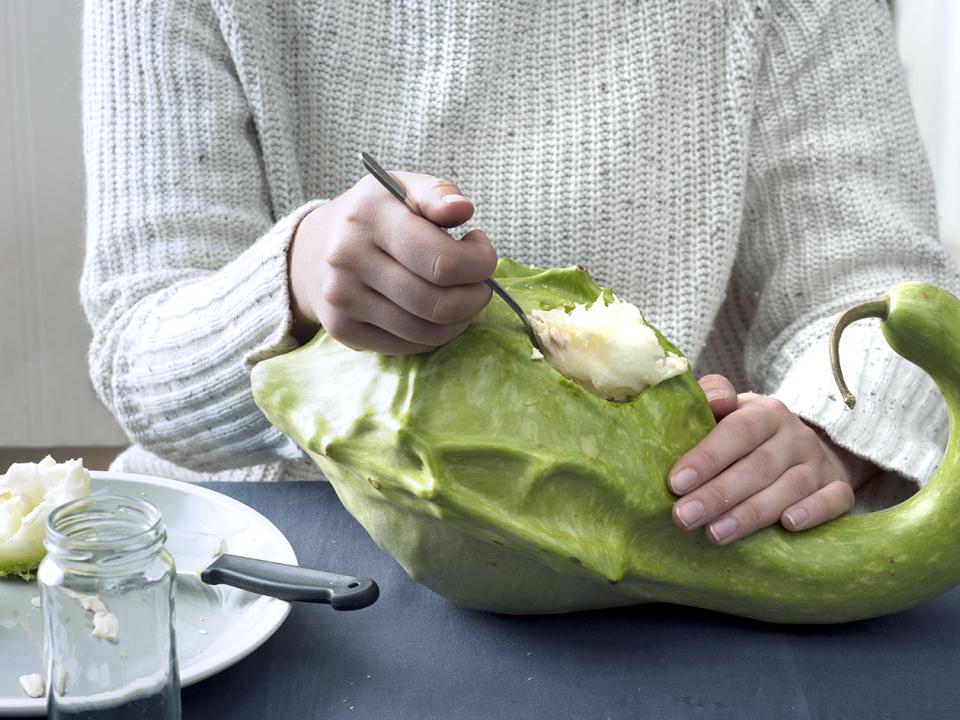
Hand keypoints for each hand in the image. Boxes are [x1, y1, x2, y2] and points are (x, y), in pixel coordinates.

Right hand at [288, 172, 496, 352]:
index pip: (444, 262)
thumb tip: (462, 210)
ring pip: (427, 332)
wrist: (312, 250)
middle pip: (439, 304)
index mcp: (369, 216)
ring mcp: (342, 300)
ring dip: (461, 319)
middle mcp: (348, 259)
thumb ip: (437, 192)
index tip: (481, 250)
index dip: (479, 263)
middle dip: (476, 296)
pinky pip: (409, 347)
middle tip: (479, 282)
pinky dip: (435, 335)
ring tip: (463, 297)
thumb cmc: (374, 216)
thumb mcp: (402, 188)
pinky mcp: (343, 331)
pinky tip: (436, 312)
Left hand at [668, 374, 867, 544]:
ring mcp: (819, 463)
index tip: (675, 483)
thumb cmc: (749, 435)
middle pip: (757, 466)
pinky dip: (813, 513)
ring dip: (751, 514)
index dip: (706, 458)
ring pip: (789, 488)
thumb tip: (711, 398)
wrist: (805, 449)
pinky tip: (788, 526)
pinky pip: (833, 501)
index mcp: (765, 412)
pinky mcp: (838, 488)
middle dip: (717, 495)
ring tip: (715, 534)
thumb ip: (711, 397)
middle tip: (683, 517)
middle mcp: (795, 436)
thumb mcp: (731, 411)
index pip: (737, 431)